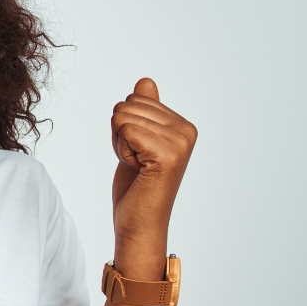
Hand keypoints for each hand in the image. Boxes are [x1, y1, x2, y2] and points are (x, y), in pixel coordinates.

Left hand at [110, 78, 196, 278]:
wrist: (139, 224)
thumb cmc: (137, 187)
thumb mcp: (136, 141)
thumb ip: (144, 111)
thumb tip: (145, 81)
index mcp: (183, 125)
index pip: (135, 99)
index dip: (124, 126)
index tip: (139, 152)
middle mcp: (186, 131)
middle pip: (127, 104)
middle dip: (120, 133)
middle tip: (136, 161)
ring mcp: (180, 142)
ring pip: (123, 116)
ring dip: (120, 143)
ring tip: (137, 166)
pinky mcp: (167, 154)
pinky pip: (125, 130)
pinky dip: (121, 150)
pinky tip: (137, 169)